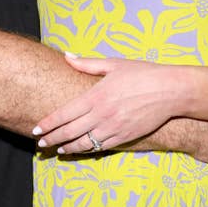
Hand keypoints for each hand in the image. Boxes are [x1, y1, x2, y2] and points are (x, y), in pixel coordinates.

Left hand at [33, 55, 180, 152]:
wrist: (171, 90)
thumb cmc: (143, 74)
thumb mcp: (113, 64)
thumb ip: (87, 64)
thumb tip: (67, 56)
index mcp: (95, 96)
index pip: (64, 114)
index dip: (48, 124)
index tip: (36, 130)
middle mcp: (101, 114)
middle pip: (69, 132)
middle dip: (52, 139)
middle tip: (40, 144)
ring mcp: (113, 128)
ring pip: (84, 143)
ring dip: (68, 148)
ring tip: (58, 150)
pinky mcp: (125, 136)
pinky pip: (102, 147)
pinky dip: (89, 150)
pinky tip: (82, 149)